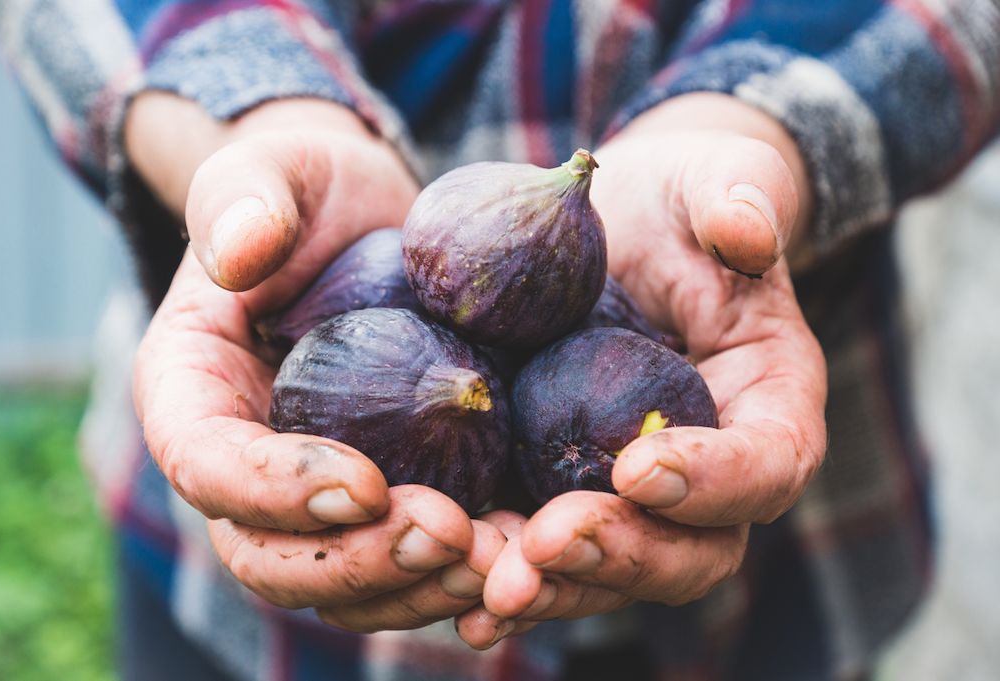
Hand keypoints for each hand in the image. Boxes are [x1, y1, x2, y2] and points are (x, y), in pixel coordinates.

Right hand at [129, 94, 504, 630]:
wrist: (366, 225)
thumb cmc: (308, 192)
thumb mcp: (273, 173)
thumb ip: (241, 200)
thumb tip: (237, 251)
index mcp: (195, 395)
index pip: (208, 465)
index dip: (274, 491)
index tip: (364, 484)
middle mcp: (246, 466)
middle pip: (270, 556)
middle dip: (357, 564)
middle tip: (447, 534)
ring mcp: (317, 495)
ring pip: (345, 584)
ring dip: (418, 586)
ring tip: (498, 559)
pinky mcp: (390, 496)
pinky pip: (410, 561)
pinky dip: (462, 571)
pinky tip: (525, 553)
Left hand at [464, 93, 827, 644]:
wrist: (622, 226)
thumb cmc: (680, 202)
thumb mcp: (715, 180)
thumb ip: (739, 198)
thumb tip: (747, 227)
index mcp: (766, 404)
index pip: (768, 463)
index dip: (717, 480)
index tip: (639, 466)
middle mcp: (709, 473)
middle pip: (690, 550)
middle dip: (620, 555)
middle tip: (546, 545)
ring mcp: (631, 495)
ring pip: (611, 572)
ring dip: (554, 586)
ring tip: (490, 588)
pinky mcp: (563, 492)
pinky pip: (542, 554)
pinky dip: (503, 578)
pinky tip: (453, 593)